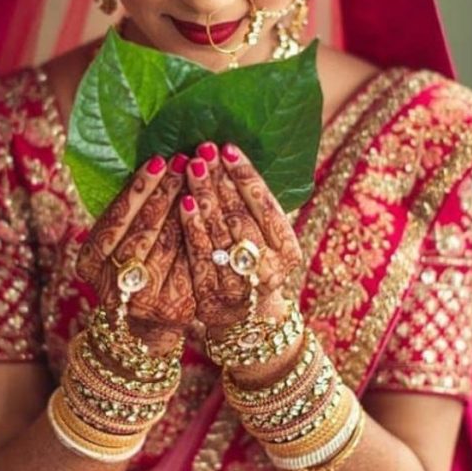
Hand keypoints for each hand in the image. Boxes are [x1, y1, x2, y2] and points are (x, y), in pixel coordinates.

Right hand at [75, 154, 195, 351]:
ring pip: (170, 244)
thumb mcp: (112, 245)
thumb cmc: (127, 270)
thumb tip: (154, 165)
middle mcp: (113, 284)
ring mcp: (146, 299)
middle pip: (144, 230)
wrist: (140, 329)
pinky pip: (193, 261)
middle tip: (184, 160)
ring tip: (201, 175)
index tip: (157, 161)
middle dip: (166, 192)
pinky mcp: (178, 306)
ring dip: (187, 206)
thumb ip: (123, 215)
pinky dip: (202, 232)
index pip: (116, 218)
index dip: (137, 190)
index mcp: (89, 262)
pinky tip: (212, 208)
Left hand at [178, 142, 302, 336]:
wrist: (246, 322)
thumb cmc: (255, 265)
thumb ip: (257, 209)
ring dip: (204, 197)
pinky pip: (199, 255)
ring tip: (192, 167)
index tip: (229, 148)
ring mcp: (240, 286)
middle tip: (204, 150)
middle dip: (220, 181)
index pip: (267, 206)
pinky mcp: (211, 297)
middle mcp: (269, 270)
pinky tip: (183, 202)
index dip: (246, 175)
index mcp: (288, 251)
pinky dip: (191, 226)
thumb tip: (232, 156)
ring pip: (219, 233)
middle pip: (240, 217)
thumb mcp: (268, 240)